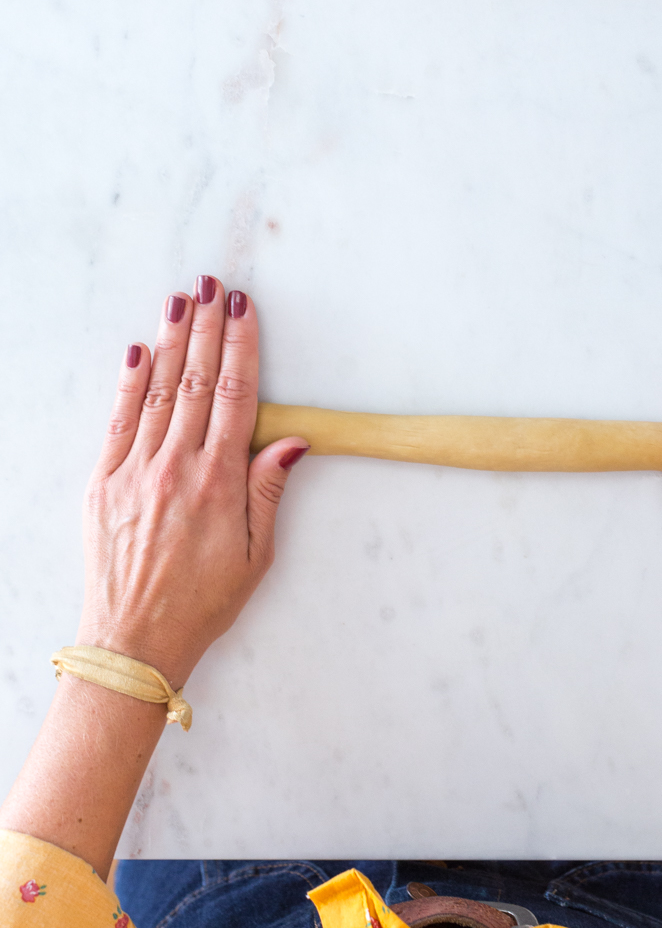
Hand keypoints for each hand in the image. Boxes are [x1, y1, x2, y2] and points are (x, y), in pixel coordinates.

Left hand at [77, 278, 309, 686]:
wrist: (133, 641)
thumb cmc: (202, 602)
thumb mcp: (257, 555)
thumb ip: (270, 489)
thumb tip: (292, 439)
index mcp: (219, 482)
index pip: (234, 395)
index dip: (241, 347)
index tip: (244, 310)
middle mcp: (176, 467)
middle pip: (195, 380)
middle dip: (206, 327)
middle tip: (212, 285)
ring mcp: (135, 471)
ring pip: (157, 391)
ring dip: (170, 341)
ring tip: (179, 301)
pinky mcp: (103, 483)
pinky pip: (118, 421)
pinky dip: (129, 382)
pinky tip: (137, 351)